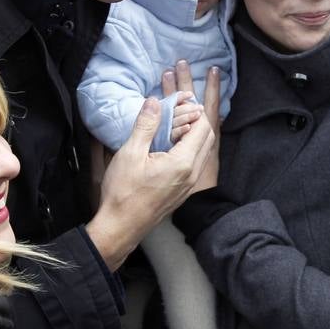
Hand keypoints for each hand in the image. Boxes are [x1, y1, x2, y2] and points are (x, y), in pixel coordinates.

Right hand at [85, 89, 214, 271]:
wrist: (121, 227)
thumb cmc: (123, 193)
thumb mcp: (131, 153)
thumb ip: (145, 125)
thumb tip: (154, 101)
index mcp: (183, 162)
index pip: (202, 128)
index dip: (195, 110)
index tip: (181, 101)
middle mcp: (192, 174)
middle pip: (208, 138)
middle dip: (198, 120)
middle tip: (181, 110)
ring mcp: (189, 185)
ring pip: (203, 152)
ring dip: (196, 135)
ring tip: (177, 125)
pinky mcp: (183, 192)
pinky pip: (196, 164)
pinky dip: (191, 149)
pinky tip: (173, 145)